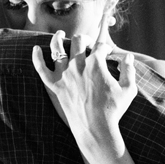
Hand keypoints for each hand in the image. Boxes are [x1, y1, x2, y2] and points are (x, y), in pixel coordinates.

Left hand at [32, 12, 136, 147]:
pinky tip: (35, 49)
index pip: (100, 47)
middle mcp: (78, 65)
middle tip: (88, 43)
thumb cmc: (113, 110)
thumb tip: (129, 57)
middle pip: (79, 41)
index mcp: (96, 64)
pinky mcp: (55, 85)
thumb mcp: (128, 90)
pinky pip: (41, 69)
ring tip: (60, 34)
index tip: (108, 52)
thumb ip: (129, 71)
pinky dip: (37, 58)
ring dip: (58, 38)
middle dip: (85, 39)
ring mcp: (65, 75)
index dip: (106, 48)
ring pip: (57, 48)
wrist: (96, 129)